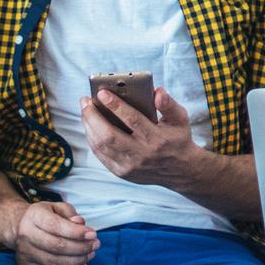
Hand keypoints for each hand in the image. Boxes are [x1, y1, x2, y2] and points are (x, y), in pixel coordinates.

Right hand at [12, 200, 97, 264]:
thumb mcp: (56, 207)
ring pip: (54, 262)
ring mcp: (24, 252)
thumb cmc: (44, 216)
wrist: (18, 227)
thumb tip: (81, 225)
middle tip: (95, 245)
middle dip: (80, 248)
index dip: (77, 233)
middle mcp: (25, 234)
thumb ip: (70, 214)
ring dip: (76, 261)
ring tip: (90, 255)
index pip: (56, 226)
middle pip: (56, 246)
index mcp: (34, 216)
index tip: (93, 234)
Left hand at [81, 87, 199, 187]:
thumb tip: (156, 91)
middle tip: (85, 101)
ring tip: (85, 110)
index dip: (115, 106)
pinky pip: (100, 155)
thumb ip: (169, 104)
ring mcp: (128, 166)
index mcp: (156, 138)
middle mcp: (141, 154)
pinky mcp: (120, 172)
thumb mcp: (180, 119)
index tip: (101, 93)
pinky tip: (89, 126)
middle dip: (93, 117)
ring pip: (101, 146)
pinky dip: (92, 139)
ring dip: (88, 127)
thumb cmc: (177, 139)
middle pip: (108, 135)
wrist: (178, 171)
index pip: (132, 120)